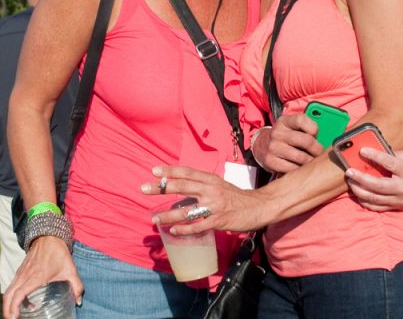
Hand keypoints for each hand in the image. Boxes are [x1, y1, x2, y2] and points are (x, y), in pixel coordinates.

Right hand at [3, 236, 82, 318]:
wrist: (49, 236)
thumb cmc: (59, 253)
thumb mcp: (70, 270)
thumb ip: (77, 286)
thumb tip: (79, 301)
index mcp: (36, 276)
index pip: (19, 294)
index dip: (14, 307)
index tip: (14, 318)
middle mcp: (24, 276)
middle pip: (8, 296)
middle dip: (7, 310)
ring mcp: (20, 273)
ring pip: (8, 291)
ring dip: (8, 304)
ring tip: (15, 315)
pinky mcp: (20, 271)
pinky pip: (12, 286)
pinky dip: (12, 296)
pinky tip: (23, 302)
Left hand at [141, 166, 268, 233]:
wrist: (258, 207)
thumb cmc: (236, 197)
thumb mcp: (219, 185)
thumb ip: (202, 185)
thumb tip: (181, 188)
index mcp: (211, 180)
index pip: (187, 172)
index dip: (170, 171)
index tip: (154, 170)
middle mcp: (211, 190)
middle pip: (182, 187)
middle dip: (161, 187)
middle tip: (144, 188)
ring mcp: (214, 206)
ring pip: (187, 210)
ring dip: (168, 215)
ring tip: (154, 219)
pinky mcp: (218, 221)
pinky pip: (198, 226)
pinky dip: (185, 230)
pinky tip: (174, 231)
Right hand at [256, 113, 322, 172]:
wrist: (261, 145)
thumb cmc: (285, 136)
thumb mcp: (291, 127)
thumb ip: (306, 128)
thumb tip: (325, 139)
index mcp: (284, 121)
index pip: (302, 120)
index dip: (313, 128)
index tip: (315, 134)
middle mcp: (277, 133)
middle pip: (306, 141)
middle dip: (317, 149)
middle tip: (319, 153)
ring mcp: (273, 147)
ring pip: (302, 158)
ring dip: (310, 161)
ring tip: (311, 161)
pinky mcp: (270, 161)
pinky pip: (292, 169)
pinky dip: (300, 170)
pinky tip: (300, 167)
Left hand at [344, 149, 402, 212]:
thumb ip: (399, 155)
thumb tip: (380, 151)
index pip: (390, 164)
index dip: (375, 156)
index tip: (362, 150)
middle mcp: (402, 188)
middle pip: (378, 185)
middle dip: (361, 178)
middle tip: (349, 171)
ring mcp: (398, 200)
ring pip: (374, 198)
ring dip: (359, 190)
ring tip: (350, 181)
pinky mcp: (396, 207)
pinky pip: (377, 207)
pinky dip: (365, 202)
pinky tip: (357, 194)